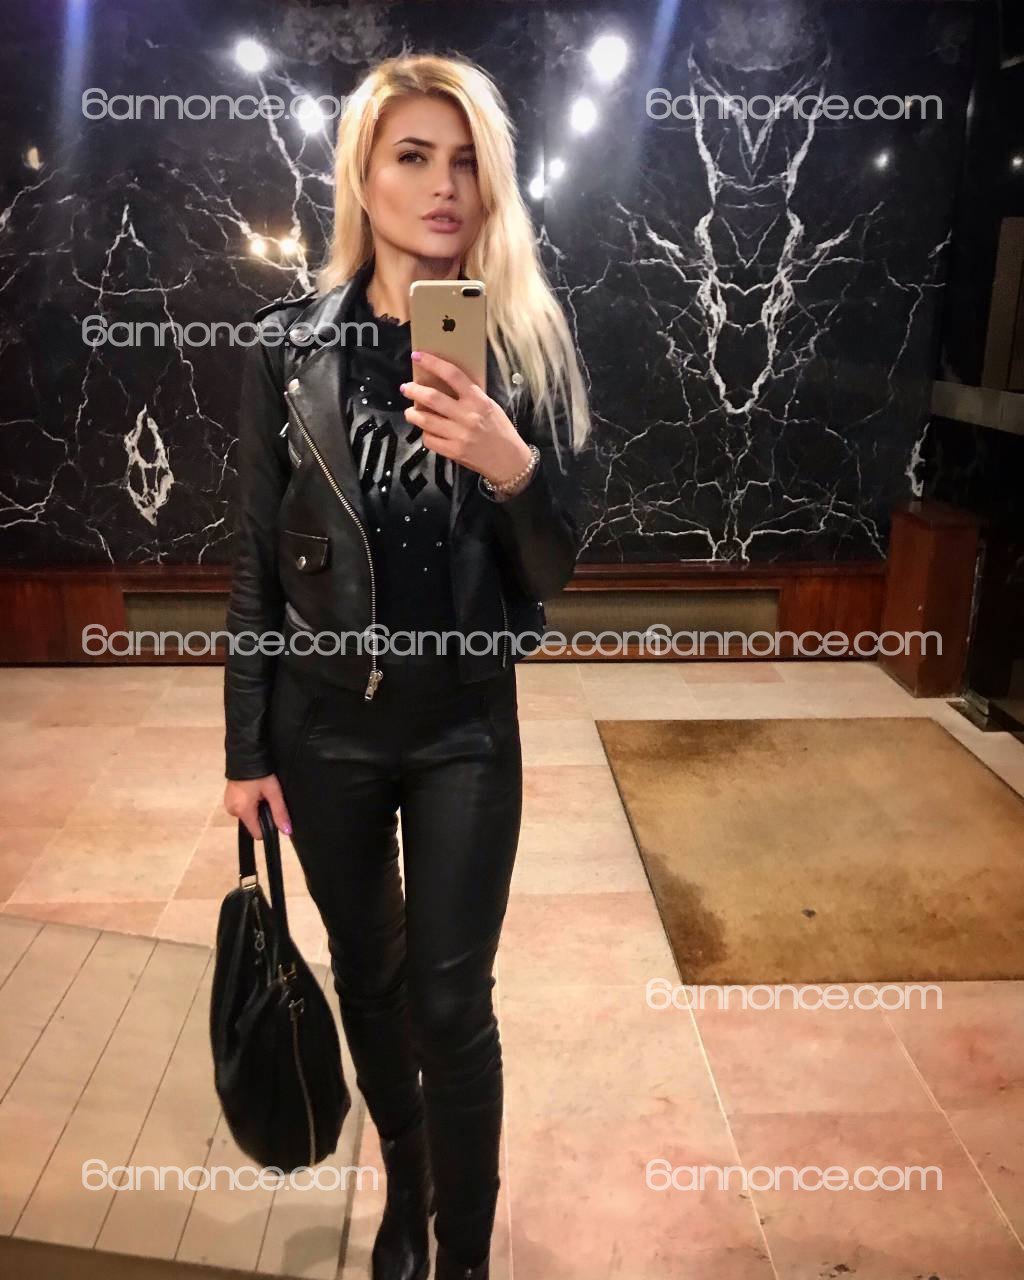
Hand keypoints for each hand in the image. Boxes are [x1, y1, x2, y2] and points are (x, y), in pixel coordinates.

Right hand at [223, 774, 292, 841]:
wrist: (244, 754)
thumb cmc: (260, 772)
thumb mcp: (273, 792)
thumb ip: (280, 812)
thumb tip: (287, 831)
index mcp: (242, 811)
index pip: (257, 834)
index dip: (267, 826)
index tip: (272, 812)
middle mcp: (232, 811)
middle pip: (252, 823)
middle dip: (261, 814)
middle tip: (265, 797)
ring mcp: (228, 804)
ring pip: (247, 815)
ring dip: (254, 808)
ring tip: (258, 791)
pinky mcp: (227, 798)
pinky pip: (241, 807)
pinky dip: (248, 802)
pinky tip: (251, 790)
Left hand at [400, 350, 533, 485]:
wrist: (509, 461)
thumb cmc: (500, 430)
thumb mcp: (490, 406)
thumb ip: (469, 396)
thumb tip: (443, 384)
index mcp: (478, 400)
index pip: (452, 375)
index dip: (432, 363)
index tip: (418, 356)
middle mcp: (467, 416)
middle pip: (432, 398)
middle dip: (414, 390)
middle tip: (406, 388)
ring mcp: (459, 435)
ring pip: (425, 421)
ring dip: (412, 414)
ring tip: (410, 412)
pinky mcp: (453, 452)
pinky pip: (430, 440)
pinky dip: (425, 434)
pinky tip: (426, 431)